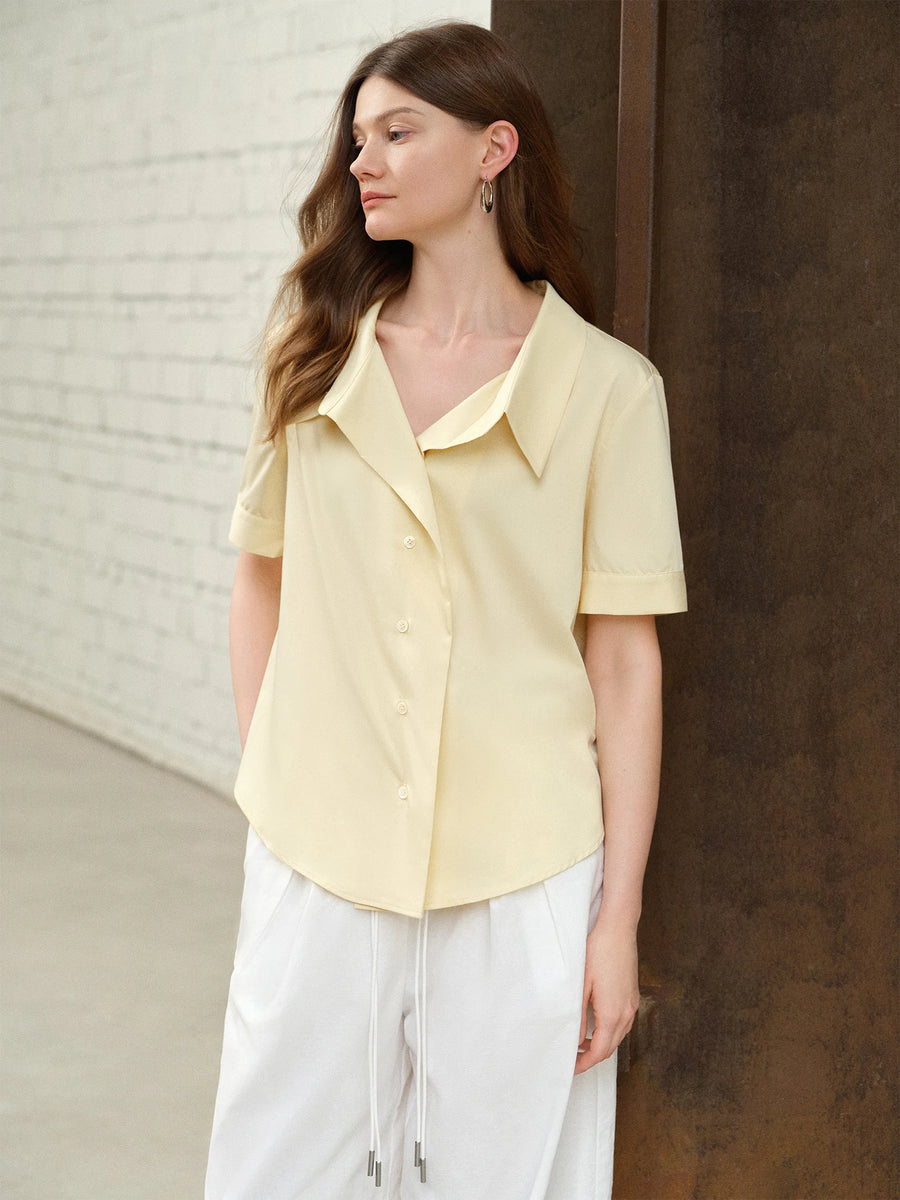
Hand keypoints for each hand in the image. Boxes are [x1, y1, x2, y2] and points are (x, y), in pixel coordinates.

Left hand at [574, 918, 639, 1074]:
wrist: (618, 930)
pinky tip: (596, 1026)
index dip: (585, 1064)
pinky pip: (623, 1023)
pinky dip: (609, 1032)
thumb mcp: (582, 986)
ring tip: (580, 1044)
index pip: (600, 1052)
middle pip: (611, 1048)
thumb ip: (579, 1017)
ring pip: (618, 1037)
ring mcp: (632, 1005)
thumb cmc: (598, 952)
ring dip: (601, 1045)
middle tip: (573, 1059)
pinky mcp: (633, 996)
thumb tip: (577, 1040)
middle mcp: (627, 1013)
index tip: (572, 1068)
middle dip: (592, 1057)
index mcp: (613, 1014)